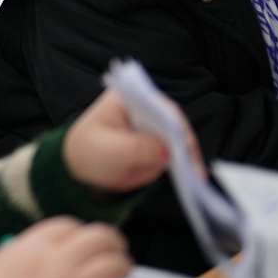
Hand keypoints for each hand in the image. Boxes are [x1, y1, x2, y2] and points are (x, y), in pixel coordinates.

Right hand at [0, 218, 132, 277]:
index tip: (82, 238)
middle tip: (115, 250)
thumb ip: (11, 258)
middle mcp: (56, 264)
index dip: (79, 231)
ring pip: (114, 268)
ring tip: (123, 275)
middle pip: (98, 239)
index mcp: (30, 249)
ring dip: (121, 269)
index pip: (67, 226)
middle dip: (111, 242)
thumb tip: (23, 256)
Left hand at [65, 87, 201, 192]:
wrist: (82, 168)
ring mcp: (154, 128)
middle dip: (185, 142)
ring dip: (188, 156)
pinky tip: (192, 178)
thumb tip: (167, 152)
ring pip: (179, 140)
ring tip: (196, 175)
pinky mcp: (159, 146)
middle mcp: (146, 109)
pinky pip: (177, 155)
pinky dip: (184, 165)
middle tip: (194, 165)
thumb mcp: (109, 150)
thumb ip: (137, 148)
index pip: (159, 105)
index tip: (183, 141)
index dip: (174, 122)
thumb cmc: (90, 152)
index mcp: (129, 98)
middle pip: (174, 123)